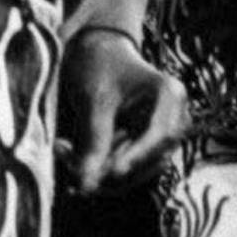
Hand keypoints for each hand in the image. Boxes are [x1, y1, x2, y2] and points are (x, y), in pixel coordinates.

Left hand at [58, 28, 189, 190]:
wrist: (96, 52)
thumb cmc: (99, 65)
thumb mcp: (95, 99)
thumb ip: (94, 140)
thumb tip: (87, 184)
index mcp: (170, 94)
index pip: (159, 135)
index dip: (137, 157)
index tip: (112, 172)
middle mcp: (174, 117)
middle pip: (150, 160)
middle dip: (111, 169)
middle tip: (72, 168)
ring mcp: (161, 134)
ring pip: (136, 170)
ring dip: (100, 171)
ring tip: (62, 151)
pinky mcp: (144, 146)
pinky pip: (124, 168)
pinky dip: (98, 166)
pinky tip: (68, 153)